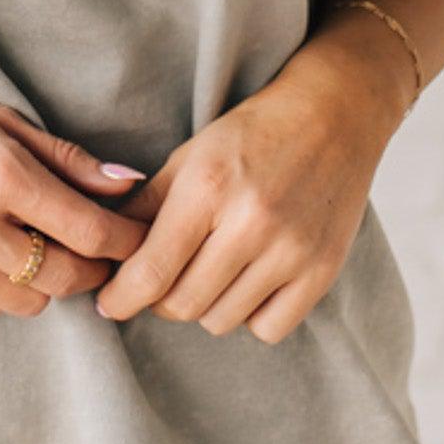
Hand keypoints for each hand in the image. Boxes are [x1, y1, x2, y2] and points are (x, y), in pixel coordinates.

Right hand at [0, 73, 149, 317]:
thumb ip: (66, 158)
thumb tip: (127, 183)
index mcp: (0, 177)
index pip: (89, 231)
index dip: (125, 240)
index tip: (139, 237)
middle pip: (67, 278)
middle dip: (94, 267)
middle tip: (97, 250)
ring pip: (30, 302)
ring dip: (46, 280)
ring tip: (36, 245)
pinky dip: (2, 288)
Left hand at [92, 76, 386, 341]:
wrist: (333, 115)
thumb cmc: (253, 133)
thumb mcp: (190, 155)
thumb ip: (147, 206)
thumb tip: (110, 254)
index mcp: (208, 188)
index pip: (151, 271)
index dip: (121, 298)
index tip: (110, 302)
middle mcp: (251, 223)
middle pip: (183, 303)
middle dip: (160, 298)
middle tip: (162, 277)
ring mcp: (291, 251)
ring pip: (221, 321)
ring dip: (205, 304)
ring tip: (211, 268)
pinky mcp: (323, 272)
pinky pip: (268, 328)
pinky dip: (250, 314)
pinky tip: (249, 280)